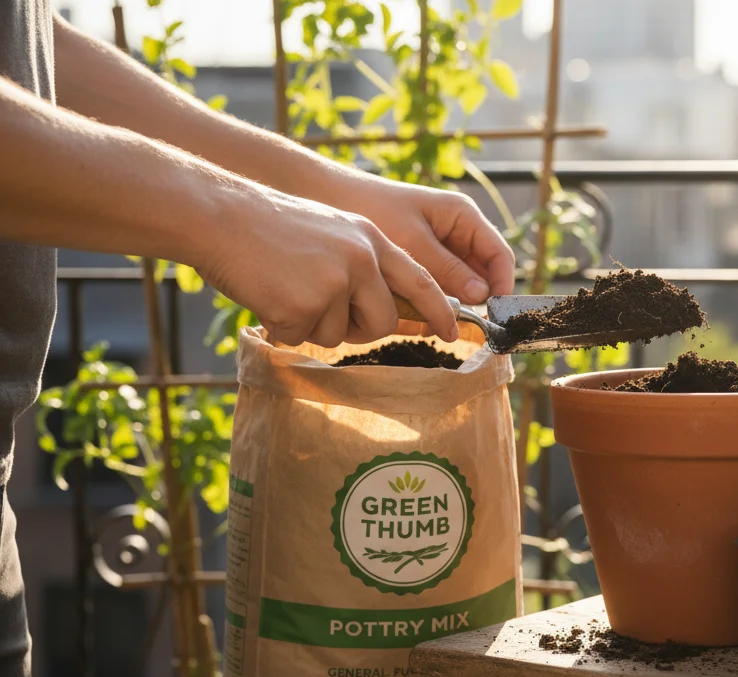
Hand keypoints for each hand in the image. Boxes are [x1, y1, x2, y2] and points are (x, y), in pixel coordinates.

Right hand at [194, 186, 459, 346]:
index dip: (440, 310)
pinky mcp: (307, 303)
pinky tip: (268, 295)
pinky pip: (303, 337)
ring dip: (312, 326)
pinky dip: (283, 326)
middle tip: (323, 314)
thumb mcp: (332, 232)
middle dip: (360, 330)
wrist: (221, 215)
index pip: (421, 280)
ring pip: (340, 335)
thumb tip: (384, 313)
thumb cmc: (269, 229)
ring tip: (286, 289)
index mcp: (371, 238)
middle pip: (384, 321)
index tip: (454, 331)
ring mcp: (336, 281)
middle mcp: (362, 258)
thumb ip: (363, 265)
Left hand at [328, 175, 514, 336]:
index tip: (493, 315)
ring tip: (428, 321)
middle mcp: (456, 233)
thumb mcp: (412, 240)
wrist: (326, 196)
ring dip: (446, 304)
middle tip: (455, 325)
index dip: (502, 286)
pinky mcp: (419, 262)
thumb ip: (447, 269)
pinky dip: (426, 302)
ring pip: (457, 286)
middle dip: (471, 301)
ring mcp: (439, 248)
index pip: (499, 256)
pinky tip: (410, 315)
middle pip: (480, 275)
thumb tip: (482, 296)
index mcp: (463, 217)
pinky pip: (433, 287)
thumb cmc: (371, 207)